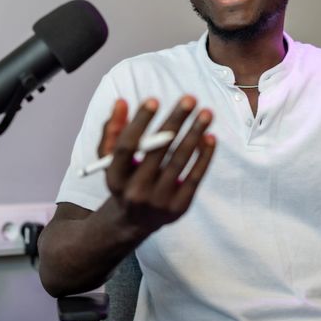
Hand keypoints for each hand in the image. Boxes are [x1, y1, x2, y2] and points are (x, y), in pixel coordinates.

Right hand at [98, 96, 214, 234]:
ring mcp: (158, 201)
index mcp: (115, 177)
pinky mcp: (178, 207)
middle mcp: (135, 191)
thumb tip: (122, 102)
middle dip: (175, 122)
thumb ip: (113, 130)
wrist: (134, 221)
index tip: (154, 99)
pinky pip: (194, 178)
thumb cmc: (124, 179)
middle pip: (157, 151)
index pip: (127, 147)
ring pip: (179, 162)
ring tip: (207, 113)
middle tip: (190, 98)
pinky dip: (203, 156)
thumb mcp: (110, 159)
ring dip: (195, 134)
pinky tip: (210, 137)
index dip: (139, 123)